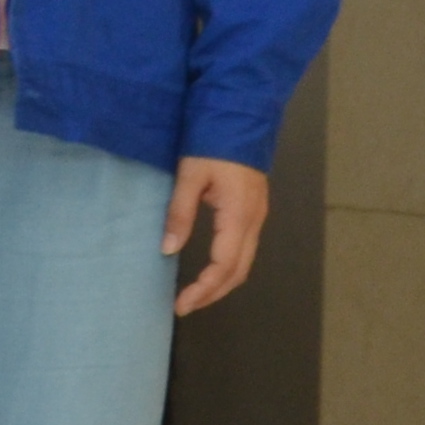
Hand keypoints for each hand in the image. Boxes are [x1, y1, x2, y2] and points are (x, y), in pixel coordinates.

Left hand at [165, 155, 269, 314]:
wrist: (239, 118)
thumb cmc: (211, 144)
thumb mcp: (189, 176)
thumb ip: (179, 214)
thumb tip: (167, 250)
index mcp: (239, 215)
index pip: (224, 265)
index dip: (204, 288)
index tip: (182, 304)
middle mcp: (254, 221)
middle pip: (239, 270)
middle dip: (213, 293)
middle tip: (186, 306)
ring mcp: (258, 216)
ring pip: (245, 262)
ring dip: (222, 283)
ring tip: (196, 295)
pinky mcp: (254, 211)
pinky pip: (245, 249)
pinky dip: (228, 267)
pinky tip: (210, 271)